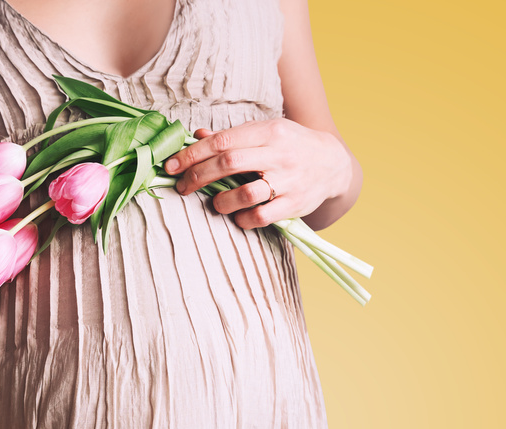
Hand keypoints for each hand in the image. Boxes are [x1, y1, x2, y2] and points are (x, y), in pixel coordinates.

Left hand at [165, 118, 352, 229]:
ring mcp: (288, 181)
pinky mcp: (295, 204)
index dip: (193, 154)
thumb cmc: (291, 146)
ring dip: (222, 201)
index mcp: (268, 132)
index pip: (223, 141)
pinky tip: (238, 217)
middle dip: (199, 175)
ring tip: (216, 203)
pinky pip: (262, 216)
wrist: (333, 163)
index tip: (172, 165)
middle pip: (229, 163)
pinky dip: (244, 219)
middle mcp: (278, 154)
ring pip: (246, 193)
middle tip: (182, 186)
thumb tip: (197, 137)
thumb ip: (232, 137)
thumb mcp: (266, 132)